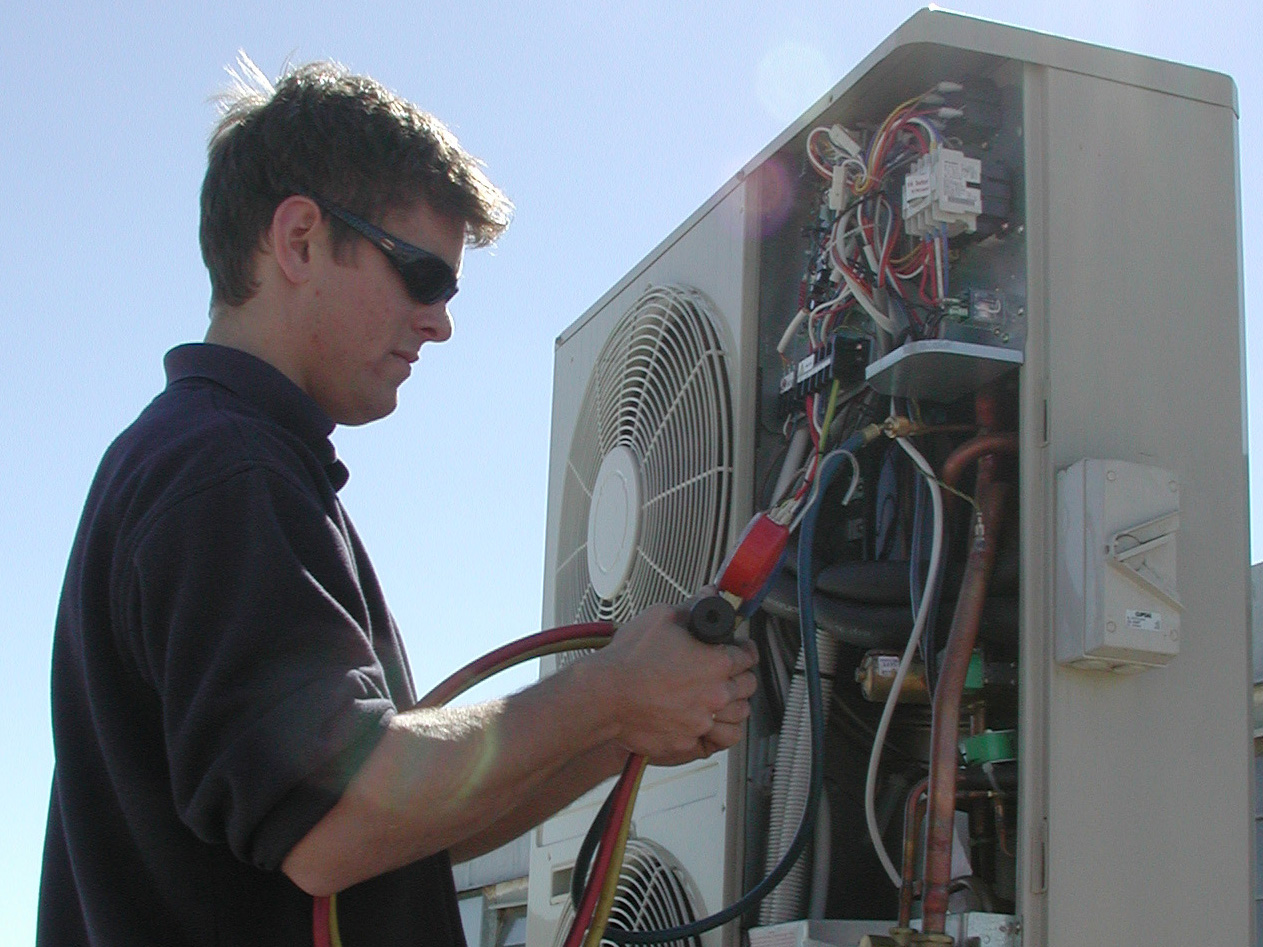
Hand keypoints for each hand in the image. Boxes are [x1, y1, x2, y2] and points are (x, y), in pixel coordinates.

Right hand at [588, 599, 757, 765]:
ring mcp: (702, 722)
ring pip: (739, 718)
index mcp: (716, 663)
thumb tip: (709, 596)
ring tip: (725, 700)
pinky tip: (710, 723)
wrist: (603, 695)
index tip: (742, 650)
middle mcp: (715, 695)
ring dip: (735, 706)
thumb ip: (693, 606)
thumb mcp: (662, 618)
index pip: (748, 656)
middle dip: (742, 677)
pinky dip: (716, 733)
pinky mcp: (687, 742)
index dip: (745, 650)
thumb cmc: (628, 659)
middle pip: (748, 687)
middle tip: (733, 673)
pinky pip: (716, 742)